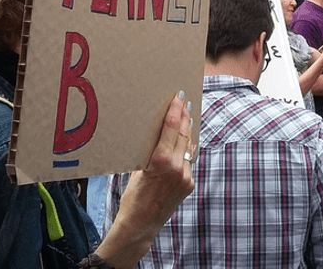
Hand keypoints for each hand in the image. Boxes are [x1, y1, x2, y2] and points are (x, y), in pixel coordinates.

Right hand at [103, 92, 194, 265]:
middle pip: (183, 135)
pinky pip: (190, 160)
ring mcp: (186, 177)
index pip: (171, 129)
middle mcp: (177, 168)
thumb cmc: (132, 197)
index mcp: (161, 162)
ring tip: (187, 115)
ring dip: (187, 130)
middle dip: (184, 116)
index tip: (178, 97)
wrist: (141, 224)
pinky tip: (186, 138)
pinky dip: (187, 148)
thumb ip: (150, 153)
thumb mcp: (137, 170)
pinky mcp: (189, 184)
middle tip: (184, 101)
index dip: (175, 111)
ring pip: (188, 147)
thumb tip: (157, 134)